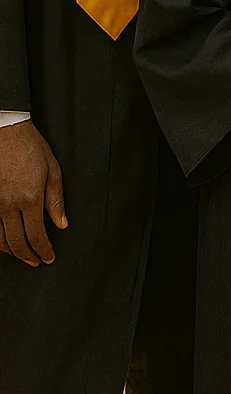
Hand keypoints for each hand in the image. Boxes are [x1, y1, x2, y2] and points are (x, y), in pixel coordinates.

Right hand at [0, 121, 66, 265]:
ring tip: (22, 255)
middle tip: (36, 262)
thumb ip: (56, 200)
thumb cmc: (30, 147)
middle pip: (16, 243)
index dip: (43, 251)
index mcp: (29, 198)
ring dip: (11, 252)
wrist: (6, 131)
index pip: (36, 236)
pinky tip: (4, 242)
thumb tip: (62, 223)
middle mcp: (8, 205)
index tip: (48, 257)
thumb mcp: (52, 170)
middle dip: (28, 256)